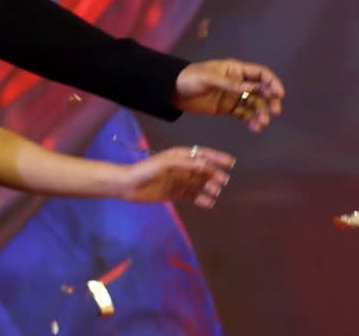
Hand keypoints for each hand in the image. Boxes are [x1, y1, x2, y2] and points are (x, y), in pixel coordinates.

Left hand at [120, 146, 234, 208]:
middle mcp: (181, 168)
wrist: (127, 186)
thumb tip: (207, 166)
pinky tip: (208, 203)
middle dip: (214, 174)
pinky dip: (200, 200)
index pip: (202, 154)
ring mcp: (178, 181)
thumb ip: (187, 164)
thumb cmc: (145, 170)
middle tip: (223, 181)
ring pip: (199, 184)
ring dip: (209, 187)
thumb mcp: (166, 164)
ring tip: (215, 193)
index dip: (217, 158)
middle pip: (203, 170)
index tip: (231, 163)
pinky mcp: (174, 193)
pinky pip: (191, 196)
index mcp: (179, 156)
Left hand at [173, 59, 284, 131]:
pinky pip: (243, 114)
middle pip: (261, 90)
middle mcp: (238, 82)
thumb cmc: (190, 79)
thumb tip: (251, 88)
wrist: (172, 91)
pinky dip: (251, 120)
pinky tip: (254, 128)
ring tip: (262, 123)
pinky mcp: (227, 108)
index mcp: (235, 70)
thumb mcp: (208, 79)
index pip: (260, 74)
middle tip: (274, 112)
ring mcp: (233, 96)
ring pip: (254, 104)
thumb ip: (229, 84)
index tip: (279, 94)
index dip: (272, 82)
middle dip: (270, 100)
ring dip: (261, 113)